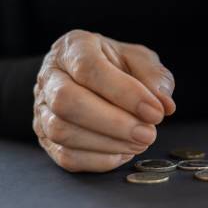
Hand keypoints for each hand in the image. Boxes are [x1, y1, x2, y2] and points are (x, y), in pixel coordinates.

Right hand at [33, 30, 175, 171]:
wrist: (90, 78)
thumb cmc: (117, 66)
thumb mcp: (140, 60)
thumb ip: (154, 77)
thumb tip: (164, 104)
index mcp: (74, 47)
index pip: (89, 68)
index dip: (124, 93)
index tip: (155, 112)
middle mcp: (50, 75)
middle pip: (66, 101)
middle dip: (113, 123)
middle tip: (149, 134)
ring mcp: (42, 107)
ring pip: (61, 131)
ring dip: (107, 143)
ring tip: (140, 142)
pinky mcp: (45, 137)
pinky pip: (66, 156)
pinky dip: (99, 160)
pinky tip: (123, 152)